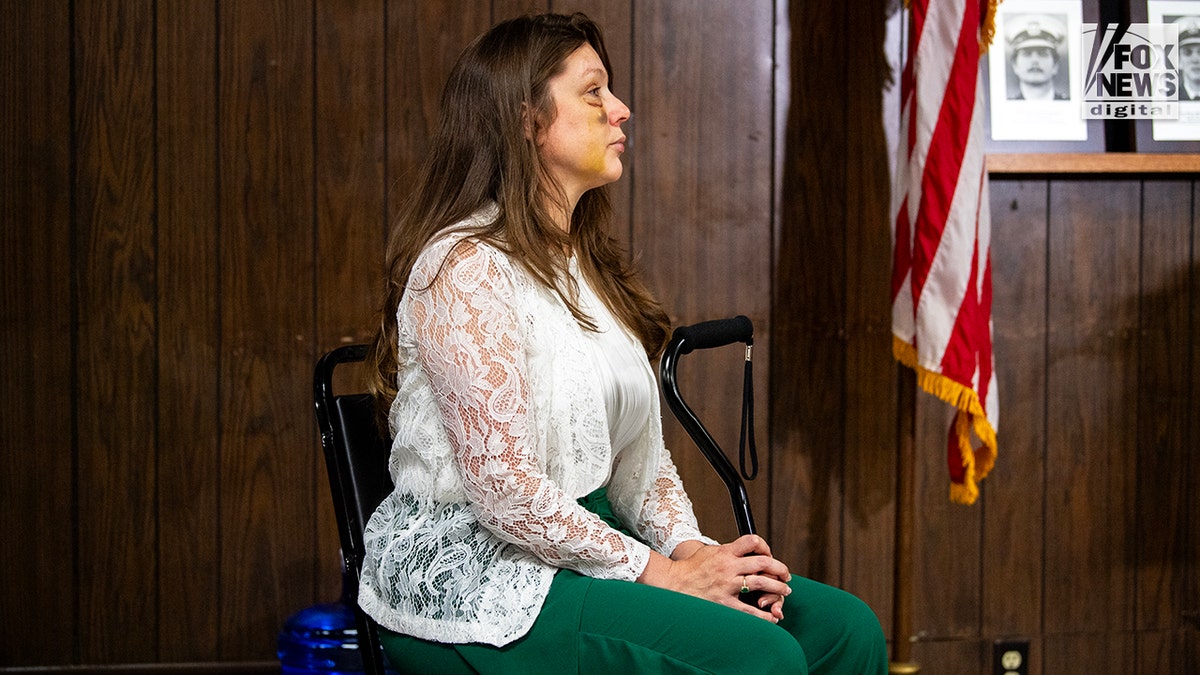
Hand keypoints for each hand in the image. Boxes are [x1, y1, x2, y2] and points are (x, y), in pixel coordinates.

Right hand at [639, 534, 791, 621]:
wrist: (672, 583)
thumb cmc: (690, 568)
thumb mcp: (708, 551)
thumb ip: (727, 551)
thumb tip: (744, 550)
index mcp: (724, 552)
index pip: (752, 541)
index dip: (765, 546)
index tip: (769, 555)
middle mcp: (728, 567)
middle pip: (763, 563)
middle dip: (780, 569)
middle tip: (786, 576)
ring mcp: (726, 585)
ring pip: (761, 583)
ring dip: (777, 588)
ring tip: (785, 592)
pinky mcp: (723, 603)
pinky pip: (749, 610)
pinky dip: (764, 615)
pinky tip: (772, 617)